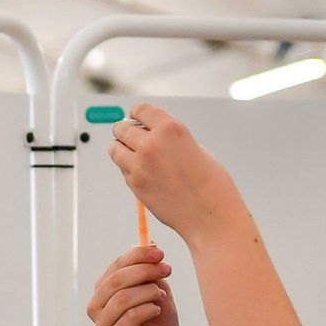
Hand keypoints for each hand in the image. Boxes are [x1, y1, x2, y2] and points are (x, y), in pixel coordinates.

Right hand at [88, 244, 179, 325]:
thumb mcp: (157, 291)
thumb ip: (150, 271)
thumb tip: (149, 244)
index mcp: (104, 292)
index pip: (116, 266)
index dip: (138, 255)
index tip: (160, 253)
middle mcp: (98, 307)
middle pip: (116, 279)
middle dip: (145, 270)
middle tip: (167, 270)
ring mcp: (103, 325)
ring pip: (123, 297)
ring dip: (148, 292)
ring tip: (162, 298)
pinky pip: (131, 316)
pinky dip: (149, 309)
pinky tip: (158, 311)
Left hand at [108, 105, 243, 241]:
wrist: (209, 215)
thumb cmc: (210, 184)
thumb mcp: (194, 147)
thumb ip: (170, 139)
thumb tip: (152, 135)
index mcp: (171, 128)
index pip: (141, 110)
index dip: (136, 113)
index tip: (133, 116)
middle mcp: (152, 143)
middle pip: (122, 128)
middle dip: (124, 131)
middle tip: (127, 135)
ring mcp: (140, 165)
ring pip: (115, 149)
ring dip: (120, 149)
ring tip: (130, 154)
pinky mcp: (135, 184)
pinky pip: (124, 170)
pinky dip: (129, 169)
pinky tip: (144, 174)